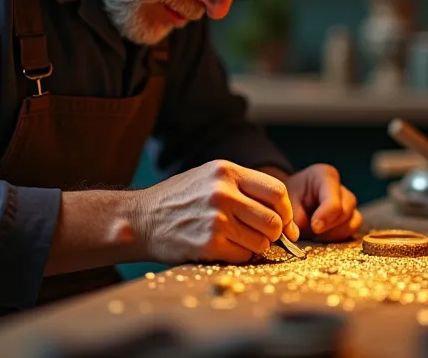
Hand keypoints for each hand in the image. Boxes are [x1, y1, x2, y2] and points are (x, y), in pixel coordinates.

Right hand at [135, 160, 298, 264]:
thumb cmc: (179, 199)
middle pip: (274, 220)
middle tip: (263, 237)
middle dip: (274, 233)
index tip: (285, 223)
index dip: (287, 211)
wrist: (140, 219)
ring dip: (256, 247)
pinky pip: (243, 256)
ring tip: (239, 241)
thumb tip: (285, 219)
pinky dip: (240, 256)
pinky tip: (225, 249)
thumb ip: (244, 189)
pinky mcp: (208, 243)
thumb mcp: (209, 177)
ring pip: (261, 241)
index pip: (277, 191)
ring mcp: (216, 218)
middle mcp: (223, 192)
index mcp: (227, 171)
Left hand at [284, 164, 361, 241]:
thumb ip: (297, 219)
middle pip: (346, 211)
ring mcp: (348, 201)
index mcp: (325, 175)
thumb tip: (308, 233)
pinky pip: (353, 229)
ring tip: (315, 233)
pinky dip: (338, 236)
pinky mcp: (351, 215)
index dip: (325, 218)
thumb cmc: (287, 198)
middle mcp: (340, 187)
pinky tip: (323, 235)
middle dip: (328, 227)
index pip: (334, 201)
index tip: (314, 228)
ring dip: (334, 233)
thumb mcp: (286, 205)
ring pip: (354, 221)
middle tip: (310, 231)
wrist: (287, 200)